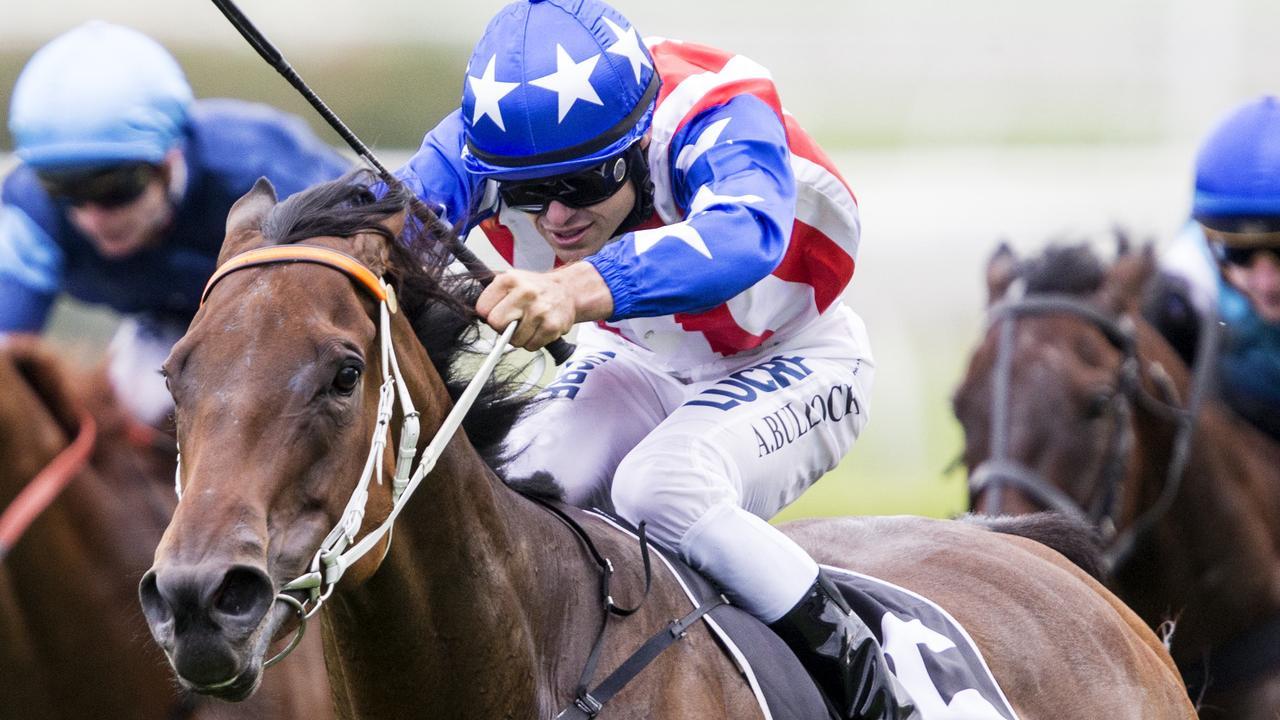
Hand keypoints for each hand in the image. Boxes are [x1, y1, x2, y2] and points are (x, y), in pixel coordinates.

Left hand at [476, 263, 613, 349]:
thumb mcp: (511, 282)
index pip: (482, 309)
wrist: (567, 291)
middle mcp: (525, 292)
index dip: (489, 314)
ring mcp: (540, 310)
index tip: (499, 312)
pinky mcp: (552, 326)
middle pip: (496, 324)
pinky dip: (532, 342)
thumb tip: (476, 318)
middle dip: (502, 328)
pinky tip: (538, 329)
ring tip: (528, 324)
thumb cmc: (535, 289)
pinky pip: (531, 346)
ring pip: (514, 340)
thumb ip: (493, 297)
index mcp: (509, 279)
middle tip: (513, 322)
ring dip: (519, 337)